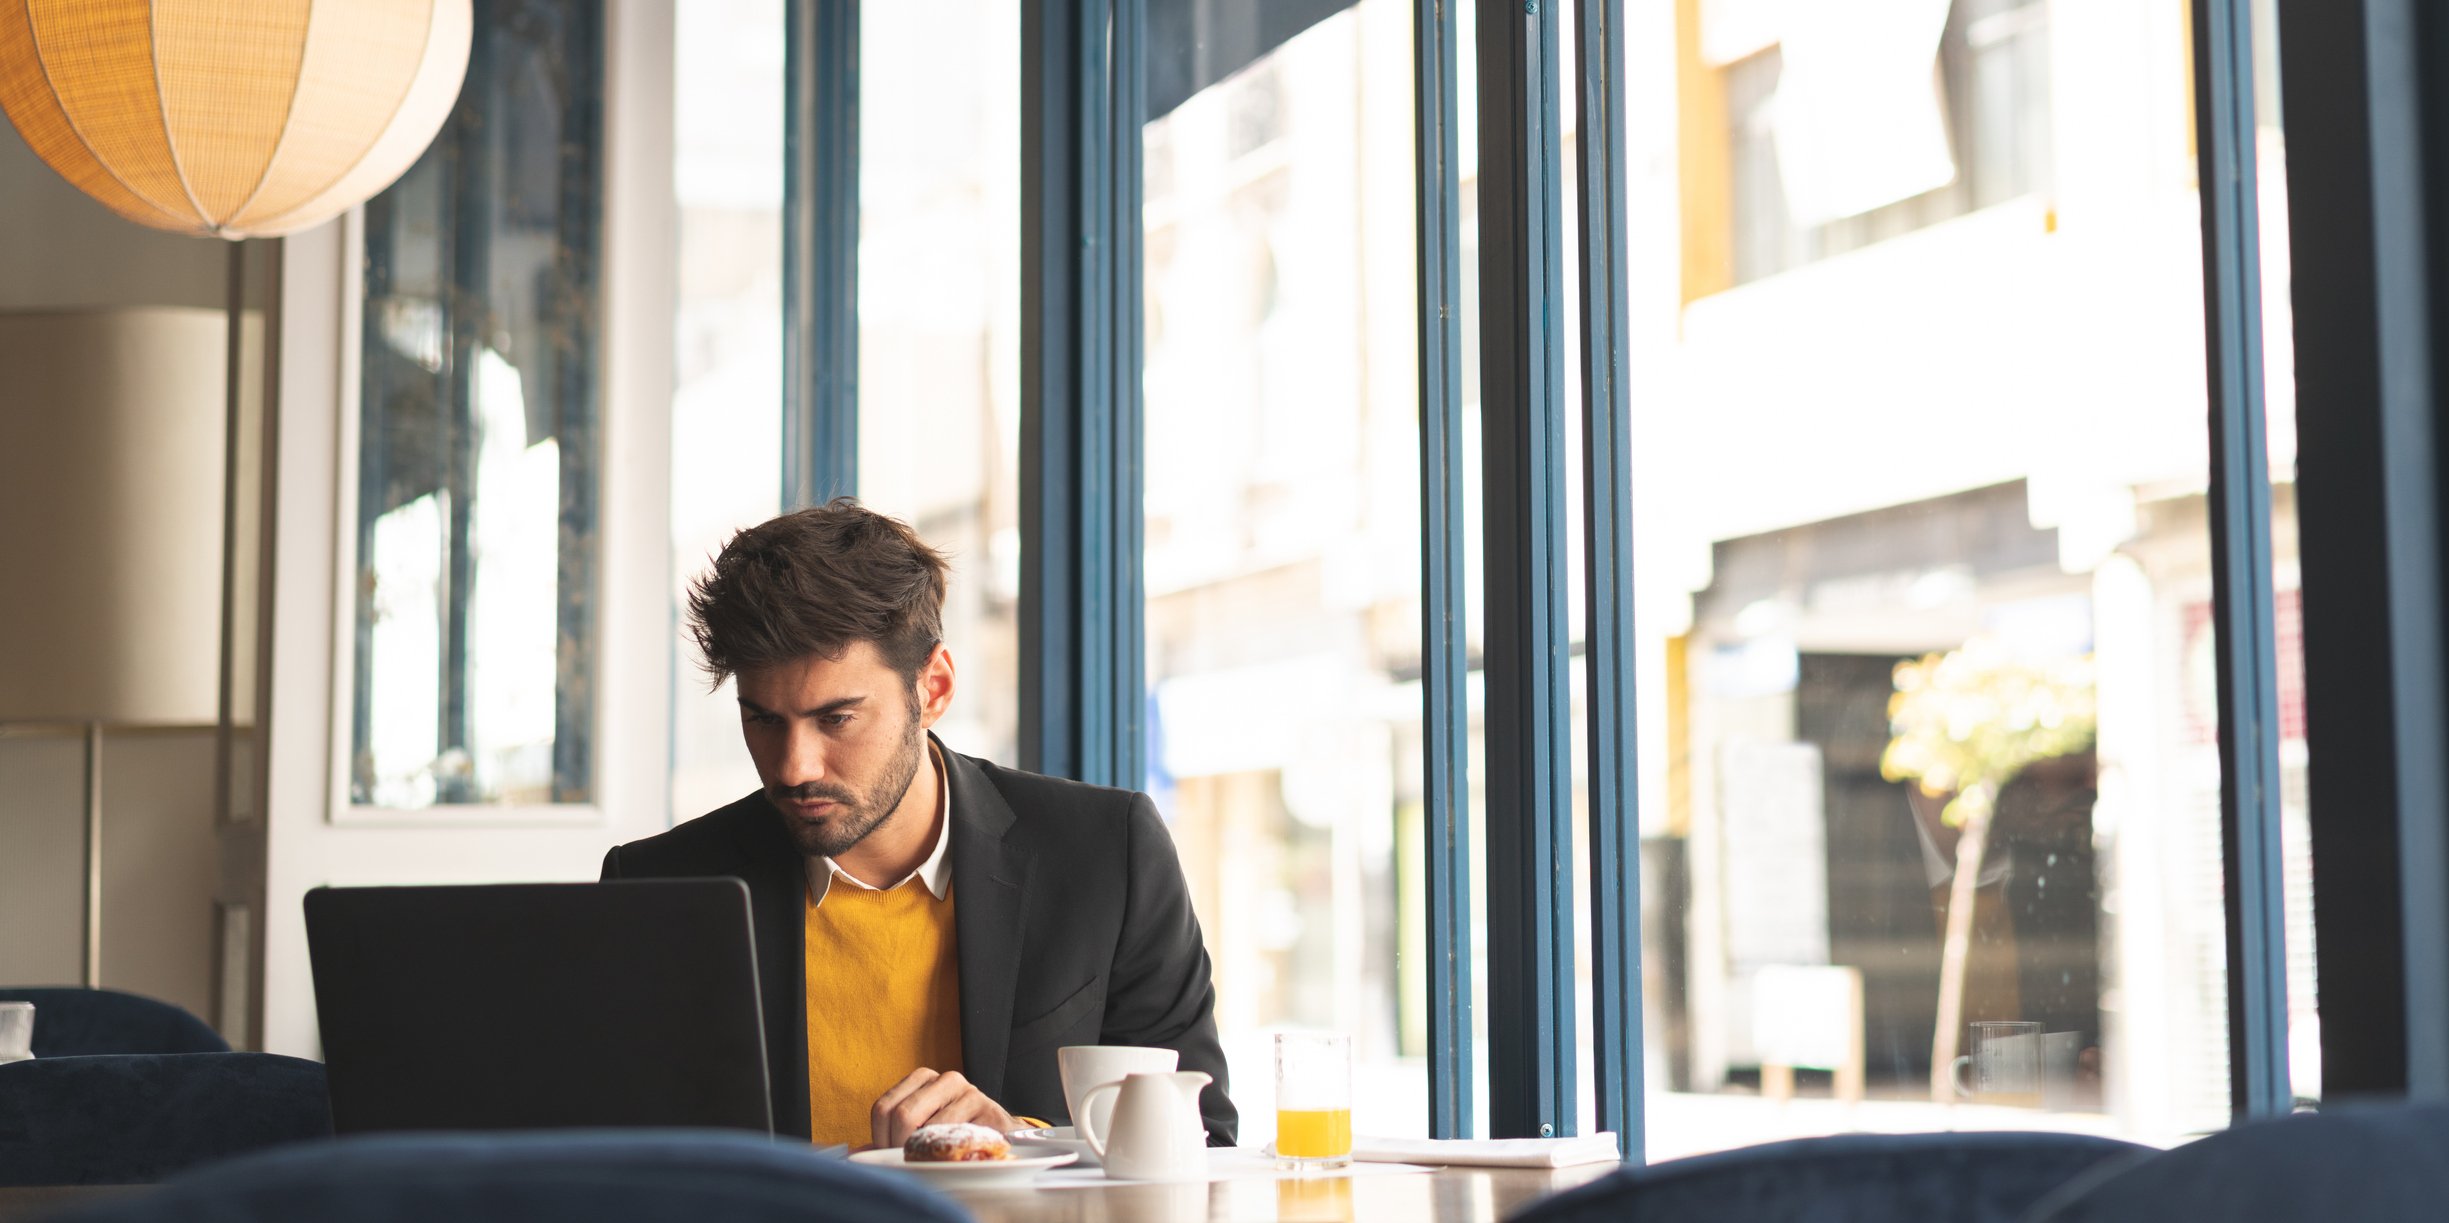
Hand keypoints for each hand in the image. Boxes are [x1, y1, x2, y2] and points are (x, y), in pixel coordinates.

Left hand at [870, 1068, 1020, 1149]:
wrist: (999, 1136)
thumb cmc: (955, 1133)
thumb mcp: (920, 1129)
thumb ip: (889, 1138)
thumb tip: (855, 1154)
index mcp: (921, 1079)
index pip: (882, 1108)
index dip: (880, 1139)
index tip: (890, 1155)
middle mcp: (942, 1078)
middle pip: (902, 1114)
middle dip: (899, 1146)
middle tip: (909, 1161)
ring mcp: (966, 1090)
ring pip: (927, 1126)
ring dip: (925, 1151)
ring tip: (932, 1160)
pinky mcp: (985, 1106)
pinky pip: (954, 1133)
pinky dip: (946, 1151)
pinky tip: (952, 1155)